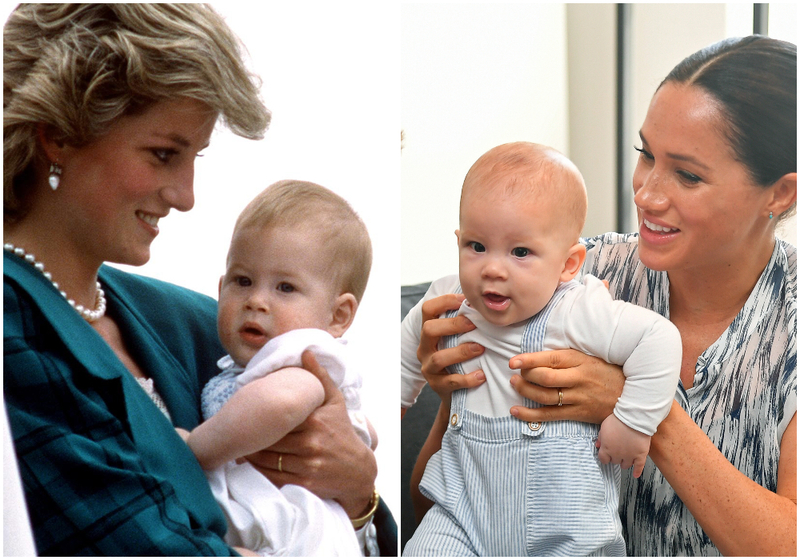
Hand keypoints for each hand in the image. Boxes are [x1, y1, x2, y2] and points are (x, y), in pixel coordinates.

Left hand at [241, 351, 375, 516]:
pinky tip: (251, 463)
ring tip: (239, 446)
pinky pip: (272, 477)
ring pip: (266, 459)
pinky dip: (258, 471)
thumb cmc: (342, 430)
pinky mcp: (304, 483)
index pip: (276, 418)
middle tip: (236, 430)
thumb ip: (319, 376)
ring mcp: (307, 465)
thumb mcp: (335, 401)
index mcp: (314, 420)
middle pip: (268, 439)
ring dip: (249, 454)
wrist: (357, 468)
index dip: (258, 416)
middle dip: (251, 435)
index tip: (245, 412)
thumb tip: (306, 351)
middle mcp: (310, 442)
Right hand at [417, 293, 485, 400]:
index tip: (465, 300)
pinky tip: (482, 375)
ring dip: (461, 352)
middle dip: (452, 325)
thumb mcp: (457, 339)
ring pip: (438, 358)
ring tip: (480, 348)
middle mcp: (424, 348)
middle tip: (474, 324)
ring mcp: (428, 368)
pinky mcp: (437, 386)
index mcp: (429, 332)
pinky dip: (467, 378)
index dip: (444, 301)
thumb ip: (465, 322)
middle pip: (428, 329)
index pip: (428, 309)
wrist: (455, 395)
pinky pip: (450, 382)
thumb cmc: (460, 359)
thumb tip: (486, 300)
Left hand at [508, 349, 623, 423]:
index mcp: (580, 361)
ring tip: (514, 385)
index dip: (529, 360)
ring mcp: (579, 398)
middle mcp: (579, 379)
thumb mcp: (590, 357)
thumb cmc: (608, 373)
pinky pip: (550, 415)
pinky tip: (516, 411)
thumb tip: (538, 355)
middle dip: (525, 376)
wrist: (633, 396)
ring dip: (525, 391)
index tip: (513, 361)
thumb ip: (567, 357)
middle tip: (514, 374)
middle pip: (545, 378)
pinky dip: (530, 414)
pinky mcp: (579, 413)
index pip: (550, 359)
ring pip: (545, 396)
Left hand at [596, 414, 650, 477]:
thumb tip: (598, 445)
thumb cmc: (618, 420)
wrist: (633, 418)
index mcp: (607, 448)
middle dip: (615, 457)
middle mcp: (617, 454)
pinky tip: (636, 474)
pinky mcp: (640, 455)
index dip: (605, 457)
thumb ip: (600, 437)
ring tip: (626, 459)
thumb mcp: (604, 427)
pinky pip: (639, 467)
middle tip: (618, 452)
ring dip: (625, 462)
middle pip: (615, 461)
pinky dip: (637, 471)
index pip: (603, 459)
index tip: (607, 456)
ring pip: (625, 465)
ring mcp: (629, 456)